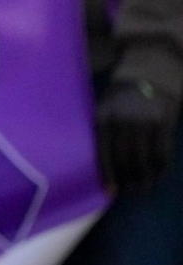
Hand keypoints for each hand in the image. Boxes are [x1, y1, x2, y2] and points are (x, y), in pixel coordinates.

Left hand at [96, 79, 178, 194]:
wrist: (150, 71)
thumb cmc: (122, 95)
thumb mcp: (104, 107)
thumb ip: (103, 131)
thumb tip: (101, 163)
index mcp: (103, 118)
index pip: (103, 151)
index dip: (107, 172)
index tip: (109, 189)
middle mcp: (122, 121)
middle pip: (123, 158)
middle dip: (127, 179)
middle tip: (130, 192)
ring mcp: (144, 122)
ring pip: (142, 158)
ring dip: (143, 177)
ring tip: (143, 188)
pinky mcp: (163, 122)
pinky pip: (162, 152)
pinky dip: (160, 167)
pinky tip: (158, 175)